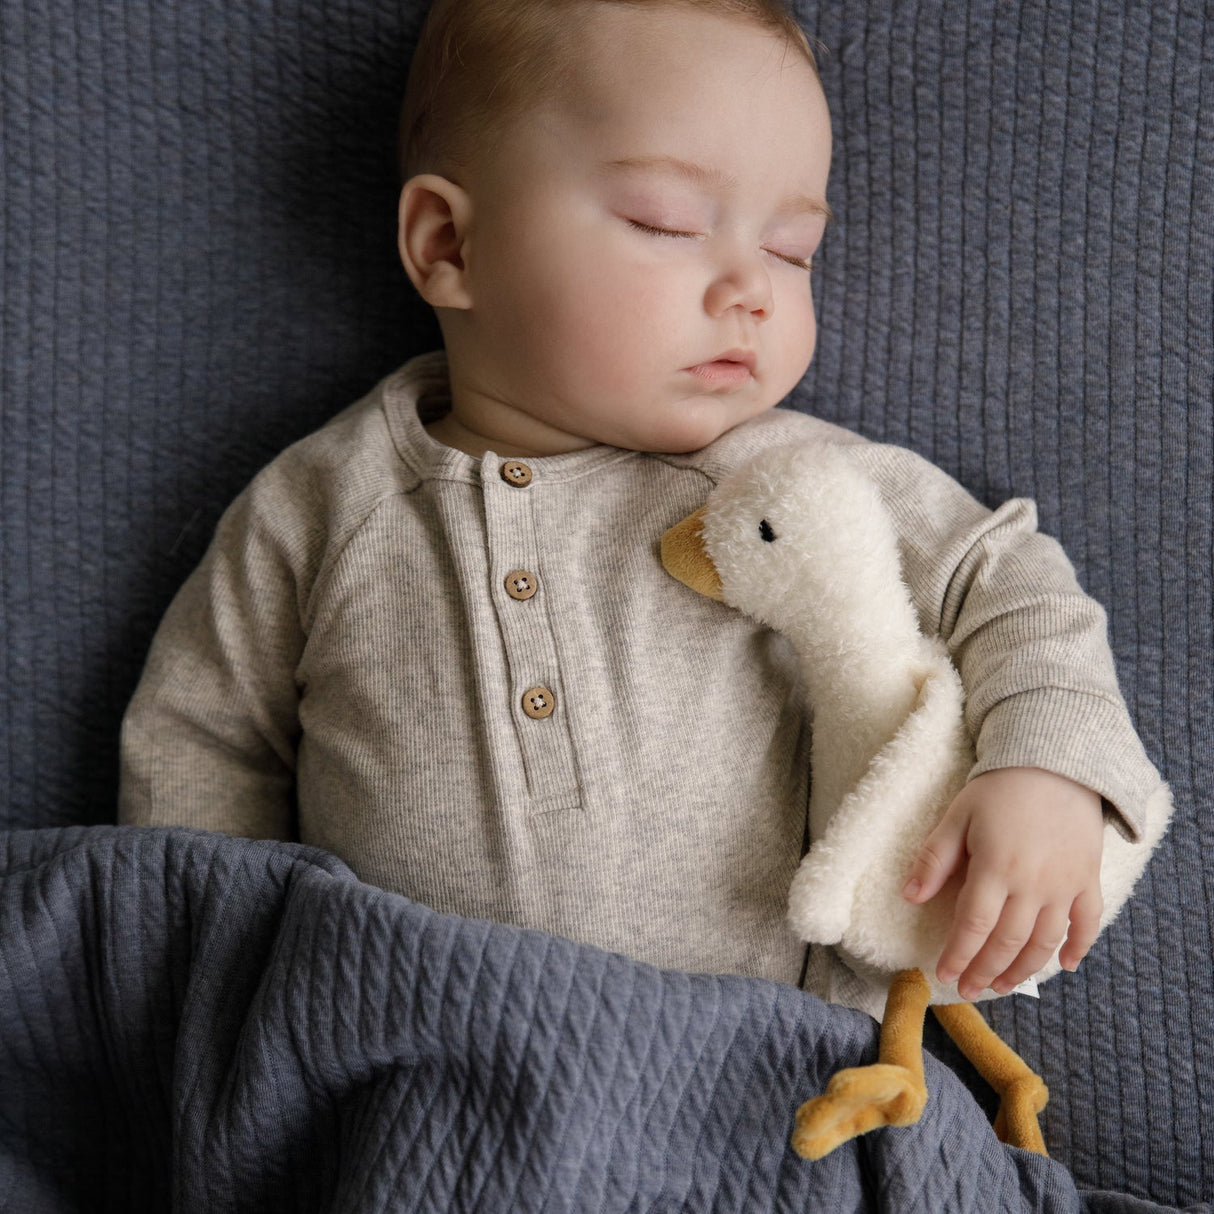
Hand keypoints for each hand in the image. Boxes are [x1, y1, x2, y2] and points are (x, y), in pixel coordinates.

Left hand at [901, 767, 1103, 1000]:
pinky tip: (1066, 966)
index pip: (973, 926)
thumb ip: (934, 858)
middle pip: (1008, 941)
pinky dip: (1079, 947)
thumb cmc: (998, 789)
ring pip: (1045, 941)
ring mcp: (1065, 884)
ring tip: (1003, 985)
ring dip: (1024, 969)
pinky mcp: (1089, 878)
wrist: (1055, 762)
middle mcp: (1033, 883)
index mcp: (995, 867)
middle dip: (985, 970)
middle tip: (969, 989)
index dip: (958, 955)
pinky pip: (1089, 922)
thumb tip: (909, 896)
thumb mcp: (957, 816)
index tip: (944, 974)